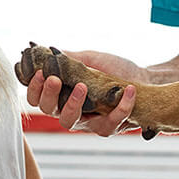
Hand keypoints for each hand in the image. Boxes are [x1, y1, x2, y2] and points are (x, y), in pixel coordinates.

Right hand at [25, 50, 140, 135]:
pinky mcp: (110, 126)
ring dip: (72, 104)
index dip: (34, 89)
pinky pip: (110, 123)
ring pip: (70, 122)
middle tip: (54, 79)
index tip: (39, 73)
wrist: (144, 77)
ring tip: (82, 86)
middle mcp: (73, 111)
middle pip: (49, 111)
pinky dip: (121, 107)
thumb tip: (48, 51)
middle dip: (49, 95)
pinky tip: (128, 90)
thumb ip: (69, 58)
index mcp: (63, 96)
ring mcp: (90, 121)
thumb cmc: (116, 69)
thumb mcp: (91, 59)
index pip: (39, 98)